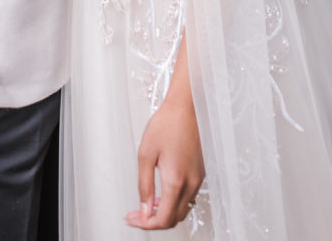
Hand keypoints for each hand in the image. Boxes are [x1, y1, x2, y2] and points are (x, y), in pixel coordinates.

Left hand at [125, 95, 204, 229]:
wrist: (185, 107)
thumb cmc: (166, 124)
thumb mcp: (146, 154)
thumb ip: (145, 186)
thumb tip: (144, 209)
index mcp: (176, 181)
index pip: (163, 219)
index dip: (145, 223)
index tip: (132, 218)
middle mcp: (191, 183)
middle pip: (174, 219)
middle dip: (153, 220)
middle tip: (136, 213)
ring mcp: (198, 179)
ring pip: (182, 210)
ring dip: (165, 211)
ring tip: (147, 202)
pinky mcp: (200, 173)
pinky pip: (188, 197)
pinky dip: (174, 201)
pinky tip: (162, 192)